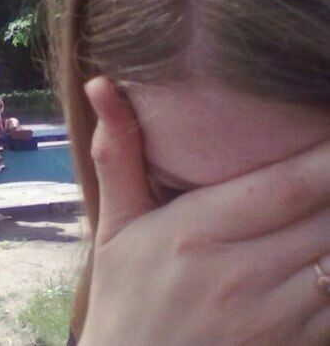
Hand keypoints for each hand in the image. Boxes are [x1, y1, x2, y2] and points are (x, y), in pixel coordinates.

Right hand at [79, 76, 329, 344]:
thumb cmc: (125, 295)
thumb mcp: (115, 226)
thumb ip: (117, 156)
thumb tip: (100, 86)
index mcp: (196, 232)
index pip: (286, 185)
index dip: (327, 155)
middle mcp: (240, 272)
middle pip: (327, 216)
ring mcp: (271, 313)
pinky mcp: (291, 341)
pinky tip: (327, 246)